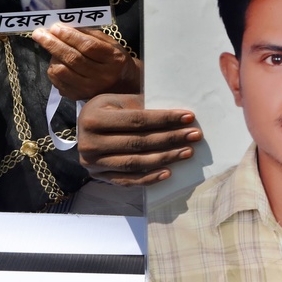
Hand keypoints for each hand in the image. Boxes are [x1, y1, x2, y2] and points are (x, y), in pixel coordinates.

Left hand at [35, 24, 140, 100]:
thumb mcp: (110, 43)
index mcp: (114, 59)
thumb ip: (89, 35)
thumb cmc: (114, 59)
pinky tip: (57, 62)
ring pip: (61, 71)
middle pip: (72, 58)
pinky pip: (57, 81)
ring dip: (52, 56)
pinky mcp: (77, 96)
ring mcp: (89, 88)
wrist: (123, 84)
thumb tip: (64, 28)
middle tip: (39, 33)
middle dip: (53, 44)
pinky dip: (53, 69)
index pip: (88, 46)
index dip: (70, 36)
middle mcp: (102, 76)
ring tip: (53, 48)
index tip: (55, 27)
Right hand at [77, 93, 201, 185]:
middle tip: (194, 135)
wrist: (87, 126)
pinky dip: (149, 178)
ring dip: (165, 158)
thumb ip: (145, 106)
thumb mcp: (122, 100)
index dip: (165, 119)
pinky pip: (127, 181)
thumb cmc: (111, 109)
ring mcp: (92, 163)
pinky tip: (168, 172)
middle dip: (170, 139)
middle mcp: (89, 143)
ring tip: (187, 152)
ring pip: (135, 163)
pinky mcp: (99, 177)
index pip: (137, 120)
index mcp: (94, 118)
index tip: (189, 117)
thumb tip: (180, 115)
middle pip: (138, 143)